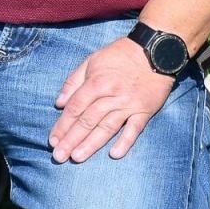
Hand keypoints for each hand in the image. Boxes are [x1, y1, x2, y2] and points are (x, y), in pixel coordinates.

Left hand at [49, 37, 175, 162]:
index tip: (53, 141)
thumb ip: (73, 81)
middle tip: (59, 156)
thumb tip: (59, 103)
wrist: (156, 50)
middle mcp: (111, 95)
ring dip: (91, 144)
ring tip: (77, 158)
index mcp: (96, 82)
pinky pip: (134, 129)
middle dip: (71, 140)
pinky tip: (114, 154)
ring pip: (107, 127)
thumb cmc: (120, 55)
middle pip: (88, 120)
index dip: (62, 125)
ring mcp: (128, 105)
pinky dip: (125, 142)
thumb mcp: (92, 60)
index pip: (75, 108)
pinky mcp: (144, 110)